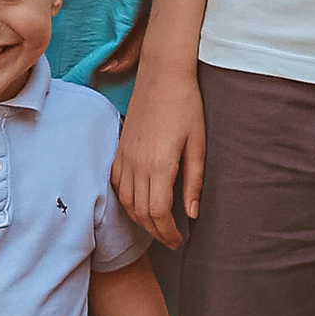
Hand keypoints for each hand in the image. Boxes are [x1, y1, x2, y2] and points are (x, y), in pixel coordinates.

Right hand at [113, 57, 206, 246]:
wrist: (163, 75)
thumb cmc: (186, 106)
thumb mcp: (197, 144)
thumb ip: (194, 181)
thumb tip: (192, 214)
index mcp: (159, 165)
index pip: (159, 213)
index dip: (168, 233)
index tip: (179, 241)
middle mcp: (138, 165)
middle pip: (141, 213)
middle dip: (156, 232)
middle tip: (170, 240)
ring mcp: (125, 157)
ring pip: (127, 202)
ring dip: (140, 220)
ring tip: (157, 227)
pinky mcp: (119, 149)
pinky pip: (117, 184)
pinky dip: (126, 201)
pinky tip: (138, 204)